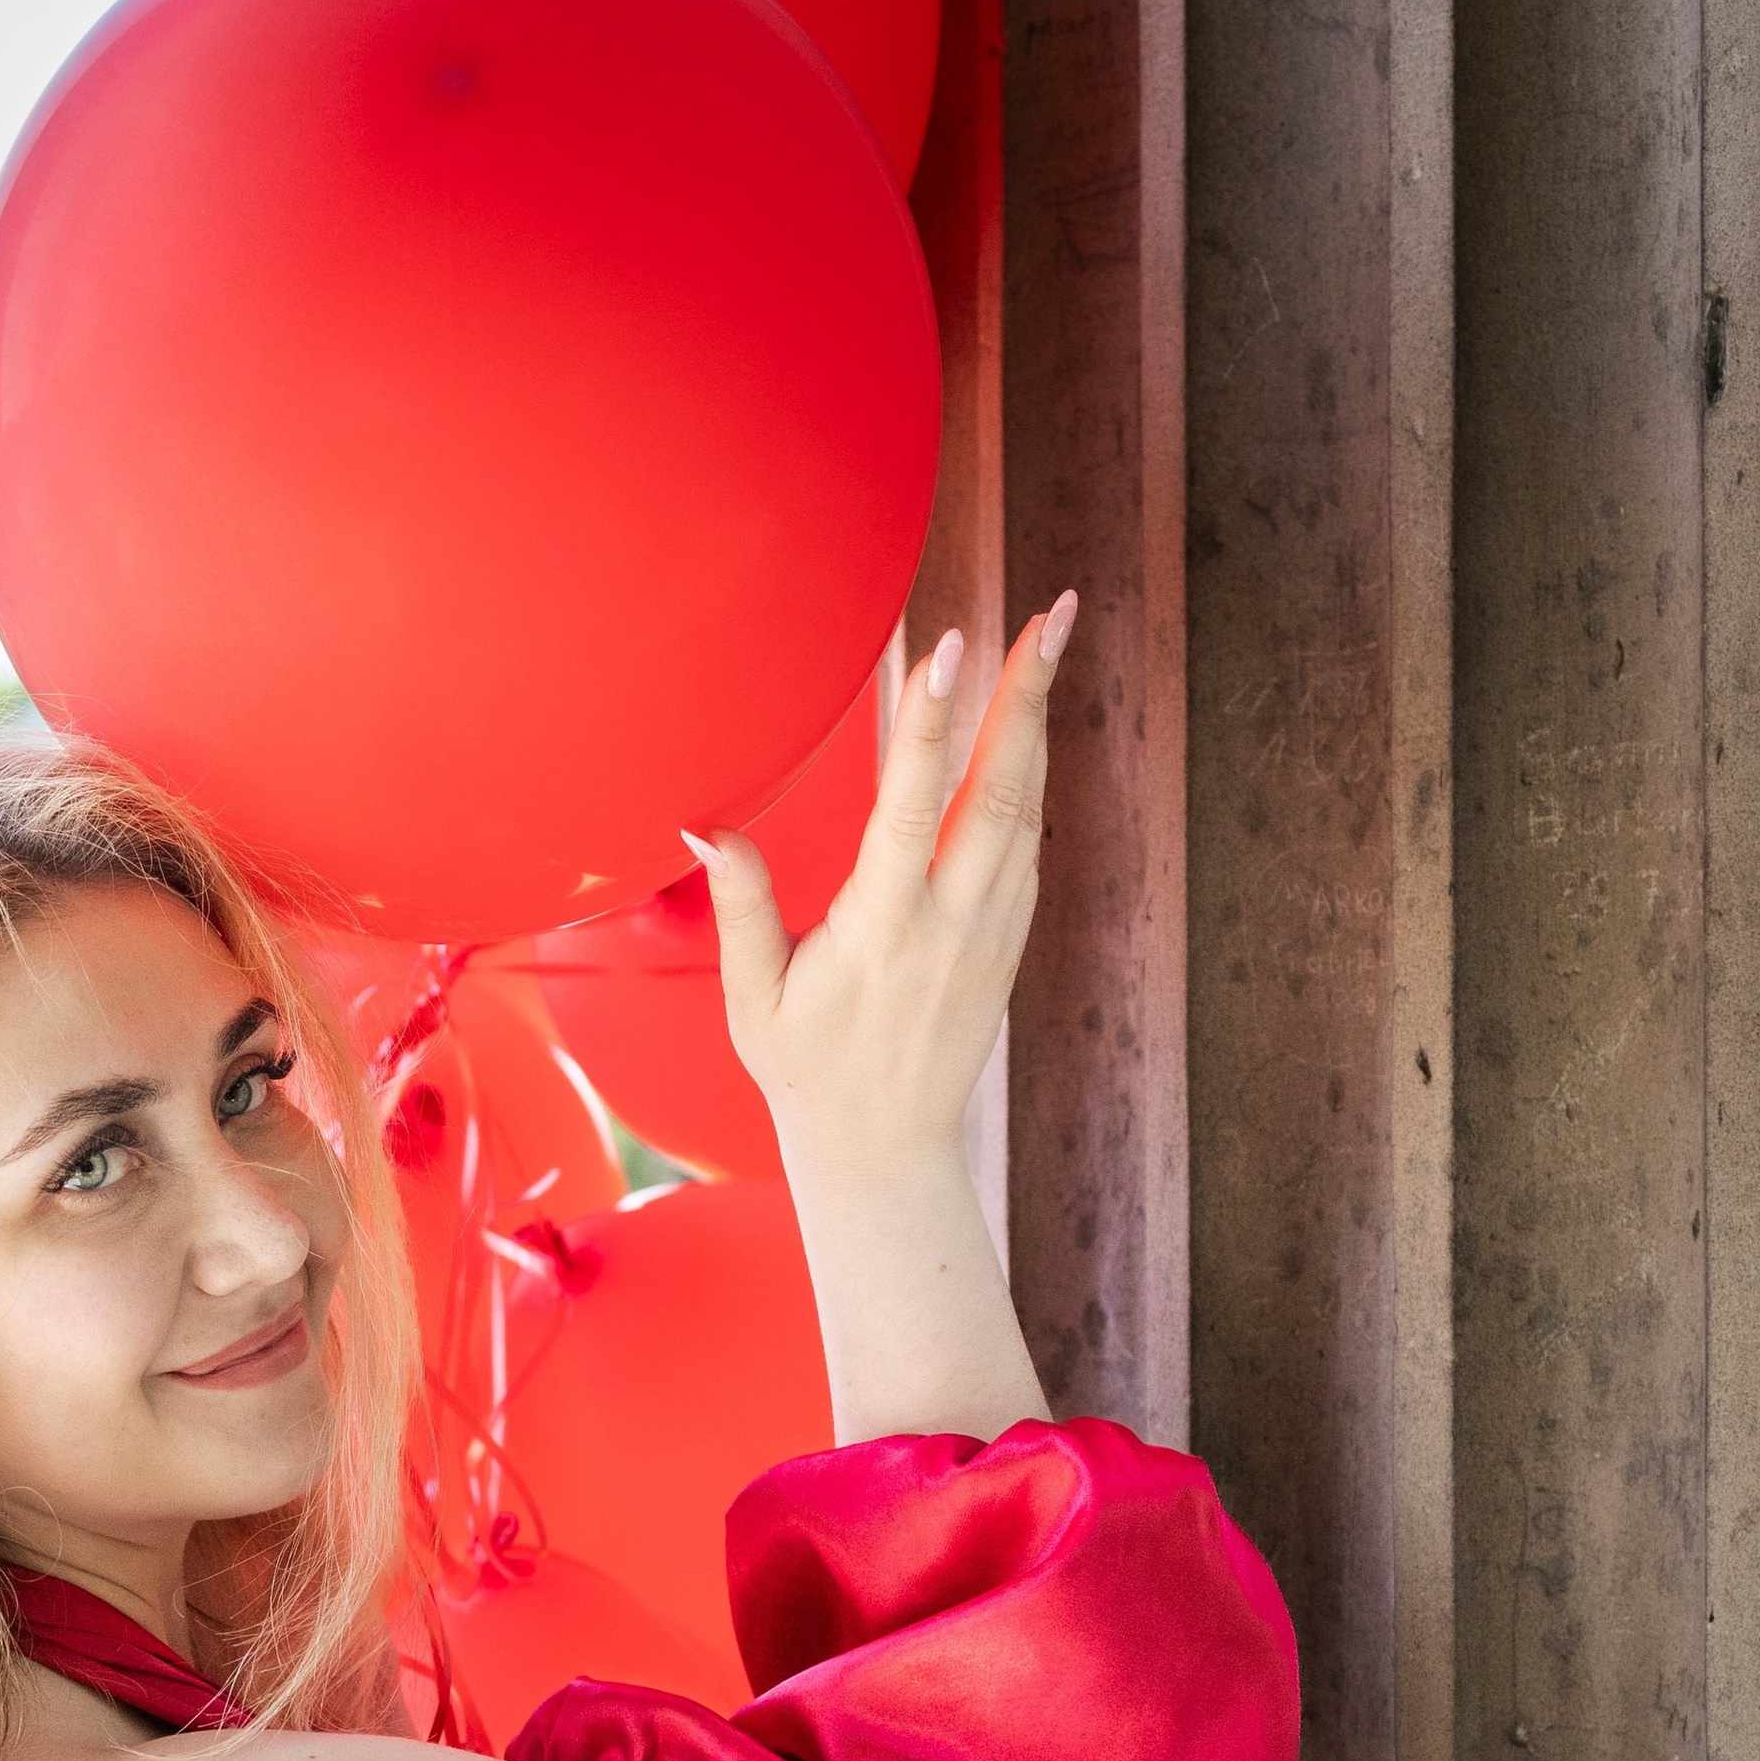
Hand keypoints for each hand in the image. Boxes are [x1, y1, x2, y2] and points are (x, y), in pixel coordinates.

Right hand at [683, 593, 1076, 1166]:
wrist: (886, 1147)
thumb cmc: (806, 1069)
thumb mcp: (754, 998)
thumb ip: (742, 907)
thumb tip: (706, 826)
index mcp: (882, 933)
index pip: (911, 810)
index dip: (930, 726)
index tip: (949, 648)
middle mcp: (951, 924)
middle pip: (998, 790)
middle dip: (1025, 694)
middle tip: (1054, 612)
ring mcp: (992, 929)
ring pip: (1025, 804)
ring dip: (1039, 715)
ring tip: (1052, 633)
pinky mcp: (1011, 935)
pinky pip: (1027, 836)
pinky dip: (1032, 768)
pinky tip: (1032, 716)